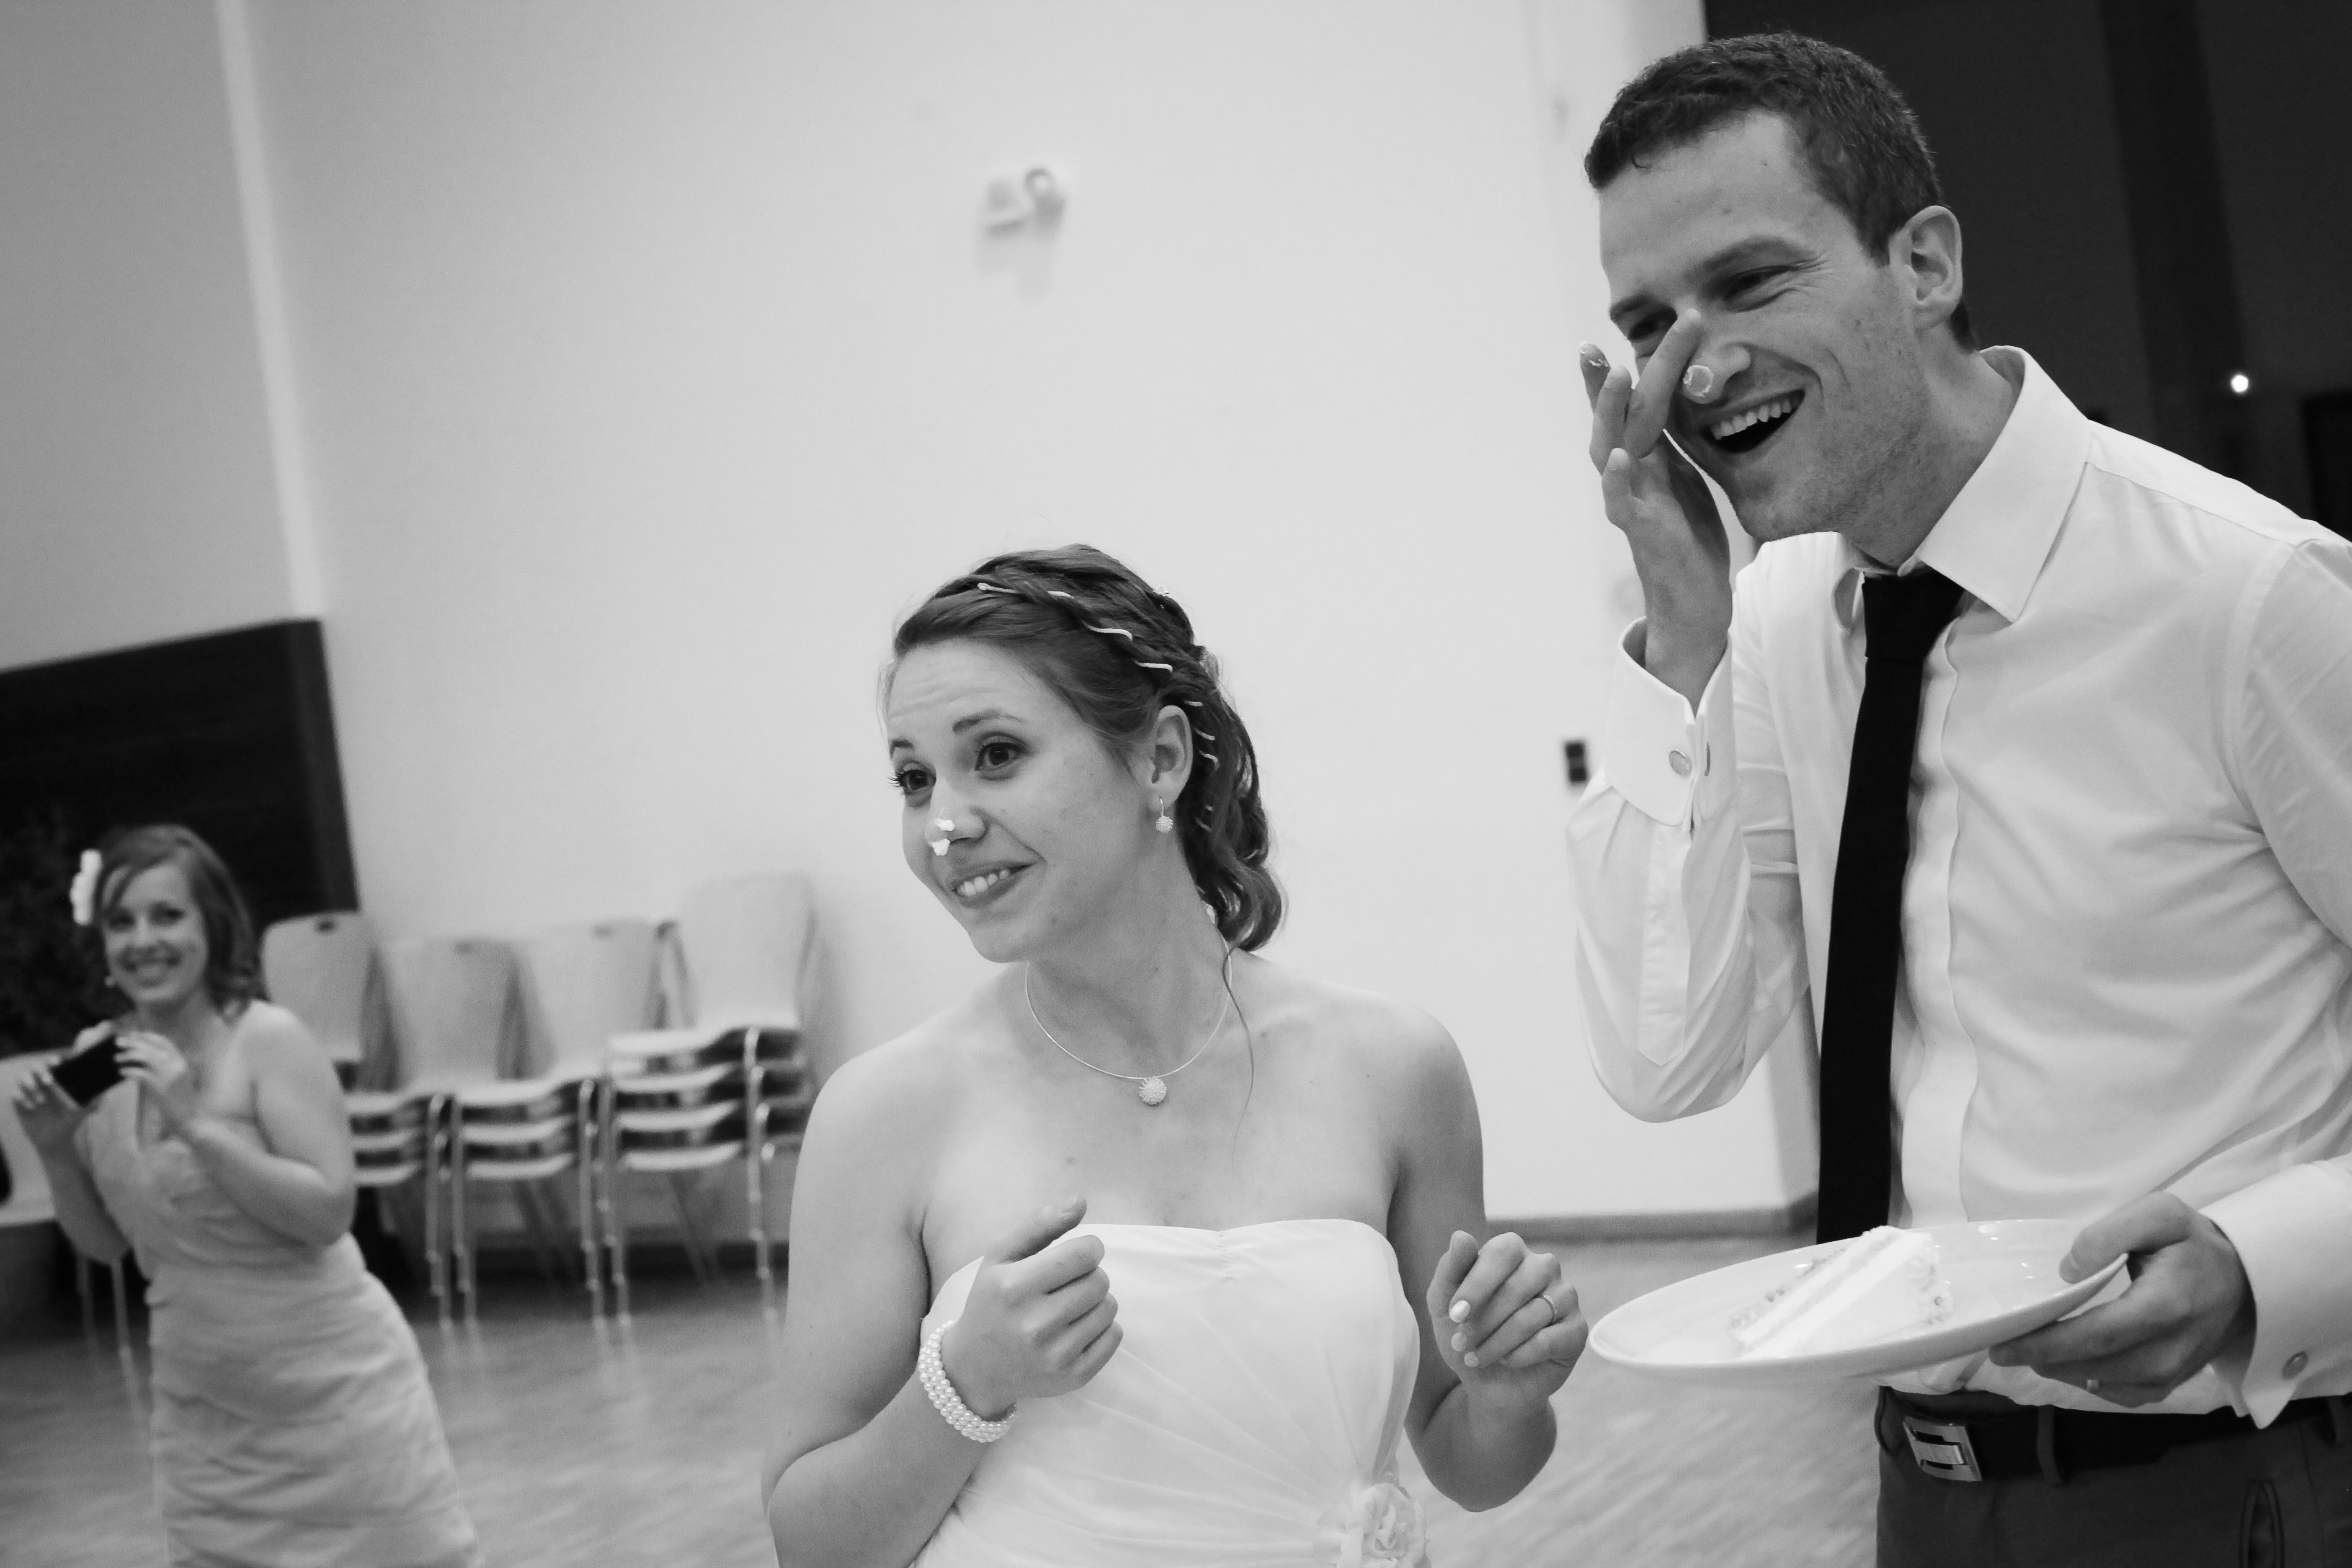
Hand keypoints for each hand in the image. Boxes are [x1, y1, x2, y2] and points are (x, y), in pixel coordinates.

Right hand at [10, 1062, 93, 1157]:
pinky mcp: (20, 1102)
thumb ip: (94, 1100)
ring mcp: (31, 1091)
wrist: (55, 1139)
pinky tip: (31, 1108)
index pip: (54, 1063)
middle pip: (37, 1066)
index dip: (55, 1059)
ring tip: (42, 1101)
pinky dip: (22, 1098)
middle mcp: (43, 1082)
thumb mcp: (84, 1110)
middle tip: (49, 1081)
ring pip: (23, 1076)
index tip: (59, 1062)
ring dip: (31, 1085)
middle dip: (42, 1070)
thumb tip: (103, 1090)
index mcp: (59, 1081)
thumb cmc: (70, 1120)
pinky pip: (15, 1093)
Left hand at [114, 1030, 200, 1135]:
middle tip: (118, 1042)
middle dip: (133, 1042)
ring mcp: (168, 1075)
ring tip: (117, 1058)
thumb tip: (144, 1059)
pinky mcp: (160, 1087)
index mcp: (181, 1061)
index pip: (164, 1041)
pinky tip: (122, 1073)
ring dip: (129, 1056)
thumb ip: (165, 1067)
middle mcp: (176, 1064)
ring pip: (146, 1057)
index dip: (147, 1036)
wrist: (188, 1118)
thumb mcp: (177, 1079)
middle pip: (152, 1047)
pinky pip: (141, 1074)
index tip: (133, 1035)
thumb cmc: (181, 1101)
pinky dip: (129, 1071)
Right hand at [939, 1197, 1120, 1419]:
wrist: (975, 1369)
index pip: (1084, 1253)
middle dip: (1088, 1276)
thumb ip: (1040, 1224)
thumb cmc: (991, 1302)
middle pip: (1099, 1281)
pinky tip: (1074, 1330)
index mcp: (1014, 1287)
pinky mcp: (1073, 1377)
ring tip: (1068, 1308)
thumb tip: (1080, 1201)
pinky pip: (1114, 1336)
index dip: (1088, 1248)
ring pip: (1109, 1307)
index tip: (1075, 1256)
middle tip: (1065, 1286)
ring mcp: (1056, 1355)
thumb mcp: (1000, 1256)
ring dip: (1095, 1301)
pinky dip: (1101, 1328)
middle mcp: (1034, 1324)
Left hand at [1428, 1230, 1585, 1406]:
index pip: (1501, 1253)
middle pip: (1516, 1287)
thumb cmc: (1468, 1333)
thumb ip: (1450, 1269)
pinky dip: (1519, 1356)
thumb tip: (1460, 1235)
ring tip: (1477, 1357)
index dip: (1477, 1284)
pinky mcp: (1577, 1329)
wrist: (1490, 1382)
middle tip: (1461, 1344)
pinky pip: (1547, 1341)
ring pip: (1530, 1317)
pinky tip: (1506, 1361)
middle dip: (1483, 1321)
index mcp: (1512, 1251)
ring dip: (1496, 1343)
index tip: (1455, 1315)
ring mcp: (1565, 1297)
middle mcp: (1544, 1267)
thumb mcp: (1445, 1304)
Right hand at [1580, 312, 1732, 706]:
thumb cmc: (1690, 535)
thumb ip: (1677, 438)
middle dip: (1614, 375)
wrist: (1694, 598)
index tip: (1610, 335)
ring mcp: (1631, 500)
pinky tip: (1618, 457)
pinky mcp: (1641, 530)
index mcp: (1646, 456)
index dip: (1626, 369)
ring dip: (1610, 413)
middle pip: (1621, 415)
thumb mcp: (1687, 473)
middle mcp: (1630, 473)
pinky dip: (1617, 480)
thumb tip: (1687, 391)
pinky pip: (1622, 502)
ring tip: (1614, 376)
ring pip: (1612, 449)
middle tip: (1608, 338)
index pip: (1634, 403)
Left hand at [1987, 1193, 2253, 1405]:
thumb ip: (2110, 1233)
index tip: (2004, 1342)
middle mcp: (2170, 1350)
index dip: (2047, 1343)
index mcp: (2165, 1307)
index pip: (2097, 1334)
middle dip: (2040, 1359)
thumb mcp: (2159, 1215)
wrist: (2245, 1281)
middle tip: (1998, 1348)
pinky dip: (2086, 1380)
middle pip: (2094, 1363)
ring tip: (2022, 1352)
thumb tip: (2068, 1269)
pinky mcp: (2169, 1384)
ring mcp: (2172, 1374)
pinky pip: (2119, 1393)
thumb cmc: (2194, 1244)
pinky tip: (2063, 1362)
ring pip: (2102, 1383)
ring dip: (2057, 1370)